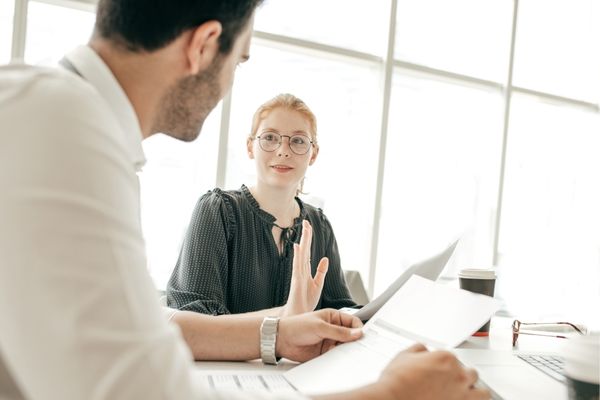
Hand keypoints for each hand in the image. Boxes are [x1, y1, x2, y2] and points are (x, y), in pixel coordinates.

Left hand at [277, 309, 362, 362]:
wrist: (281, 340)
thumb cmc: (297, 326)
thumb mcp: (320, 326)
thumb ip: (339, 332)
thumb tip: (357, 333)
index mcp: (333, 317)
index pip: (352, 322)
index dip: (359, 328)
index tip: (363, 336)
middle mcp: (333, 329)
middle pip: (351, 335)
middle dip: (355, 341)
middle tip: (360, 347)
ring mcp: (329, 341)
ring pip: (345, 346)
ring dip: (348, 350)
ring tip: (349, 353)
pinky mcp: (325, 352)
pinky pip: (336, 356)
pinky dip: (340, 358)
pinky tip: (340, 359)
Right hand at [283, 220, 328, 315]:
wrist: (298, 316)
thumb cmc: (306, 303)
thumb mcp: (317, 285)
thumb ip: (321, 272)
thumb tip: (325, 259)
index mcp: (305, 271)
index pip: (307, 252)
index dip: (308, 240)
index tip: (308, 228)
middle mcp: (300, 270)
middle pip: (304, 250)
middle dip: (306, 236)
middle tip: (306, 222)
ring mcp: (298, 275)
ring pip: (301, 254)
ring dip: (303, 241)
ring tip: (304, 229)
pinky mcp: (297, 281)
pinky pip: (297, 266)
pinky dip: (297, 256)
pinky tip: (297, 246)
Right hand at [373, 344, 489, 399]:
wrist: (394, 398)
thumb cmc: (398, 381)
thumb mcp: (404, 355)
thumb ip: (419, 349)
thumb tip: (423, 350)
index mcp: (445, 358)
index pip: (453, 358)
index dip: (445, 364)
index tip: (439, 370)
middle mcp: (457, 375)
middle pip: (470, 372)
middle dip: (462, 376)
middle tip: (452, 381)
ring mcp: (461, 393)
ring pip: (482, 391)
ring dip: (476, 391)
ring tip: (469, 393)